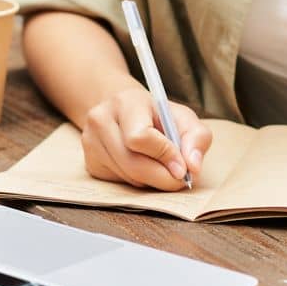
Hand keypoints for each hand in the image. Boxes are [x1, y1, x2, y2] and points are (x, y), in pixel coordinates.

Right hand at [80, 83, 211, 191]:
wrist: (124, 111)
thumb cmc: (157, 116)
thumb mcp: (183, 118)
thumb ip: (196, 138)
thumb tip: (192, 167)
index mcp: (125, 102)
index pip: (140, 137)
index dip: (165, 156)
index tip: (182, 167)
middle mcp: (101, 119)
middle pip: (133, 163)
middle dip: (162, 177)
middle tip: (179, 179)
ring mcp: (90, 141)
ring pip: (127, 177)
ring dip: (152, 181)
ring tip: (161, 168)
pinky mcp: (90, 162)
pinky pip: (119, 183)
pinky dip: (138, 182)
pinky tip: (143, 168)